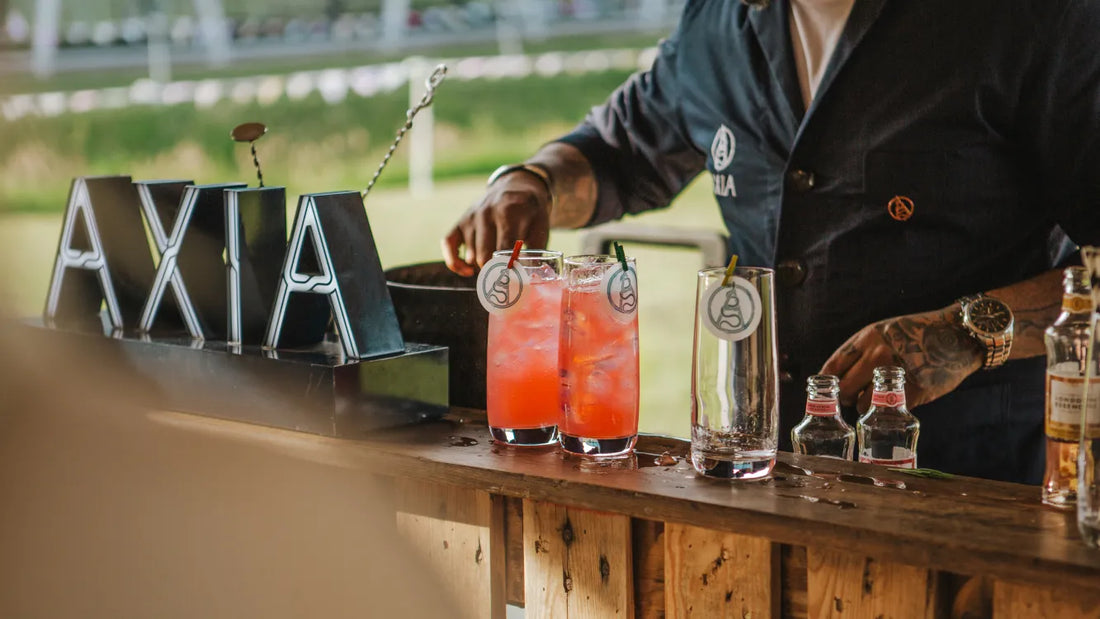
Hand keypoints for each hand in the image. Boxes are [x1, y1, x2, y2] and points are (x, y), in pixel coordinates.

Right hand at [441, 171, 551, 275]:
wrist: (516, 186)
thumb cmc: (530, 212)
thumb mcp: (541, 226)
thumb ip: (536, 251)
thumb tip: (529, 280)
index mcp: (508, 212)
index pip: (504, 250)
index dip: (509, 269)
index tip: (515, 280)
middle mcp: (485, 213)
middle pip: (484, 256)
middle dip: (497, 271)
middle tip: (508, 276)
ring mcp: (470, 217)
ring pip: (471, 256)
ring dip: (483, 266)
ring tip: (498, 263)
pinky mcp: (460, 222)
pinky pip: (448, 246)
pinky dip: (455, 262)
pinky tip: (468, 271)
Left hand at [820, 306, 982, 411]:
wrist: (955, 335)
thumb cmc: (915, 333)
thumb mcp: (882, 331)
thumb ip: (860, 350)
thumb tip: (836, 376)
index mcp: (867, 339)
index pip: (833, 366)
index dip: (826, 383)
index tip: (827, 390)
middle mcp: (878, 355)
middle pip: (844, 389)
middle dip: (844, 398)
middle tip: (851, 398)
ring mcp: (896, 374)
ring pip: (863, 404)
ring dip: (865, 407)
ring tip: (874, 400)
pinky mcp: (914, 391)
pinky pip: (889, 409)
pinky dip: (889, 409)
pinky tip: (895, 400)